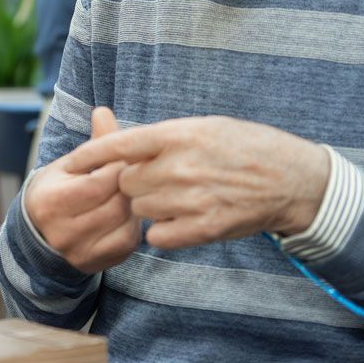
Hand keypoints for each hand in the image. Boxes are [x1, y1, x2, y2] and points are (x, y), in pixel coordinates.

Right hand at [23, 107, 141, 273]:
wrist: (38, 234)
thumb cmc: (58, 189)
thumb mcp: (70, 164)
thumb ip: (94, 143)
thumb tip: (103, 111)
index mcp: (52, 200)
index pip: (101, 181)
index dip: (120, 167)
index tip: (126, 159)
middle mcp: (62, 231)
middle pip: (116, 204)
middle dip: (131, 186)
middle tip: (138, 175)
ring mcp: (79, 251)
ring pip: (125, 223)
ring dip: (135, 205)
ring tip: (131, 193)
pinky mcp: (94, 264)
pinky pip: (127, 243)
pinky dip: (133, 225)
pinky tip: (128, 214)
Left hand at [62, 116, 330, 248]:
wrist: (293, 179)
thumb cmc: (249, 147)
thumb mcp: (206, 127)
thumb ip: (165, 138)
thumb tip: (127, 146)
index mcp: (180, 134)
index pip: (120, 145)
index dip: (90, 155)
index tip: (70, 164)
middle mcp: (181, 166)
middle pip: (127, 183)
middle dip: (135, 183)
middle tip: (161, 179)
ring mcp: (192, 199)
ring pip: (141, 210)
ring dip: (151, 206)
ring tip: (180, 196)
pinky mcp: (204, 228)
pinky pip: (159, 235)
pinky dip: (165, 230)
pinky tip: (184, 218)